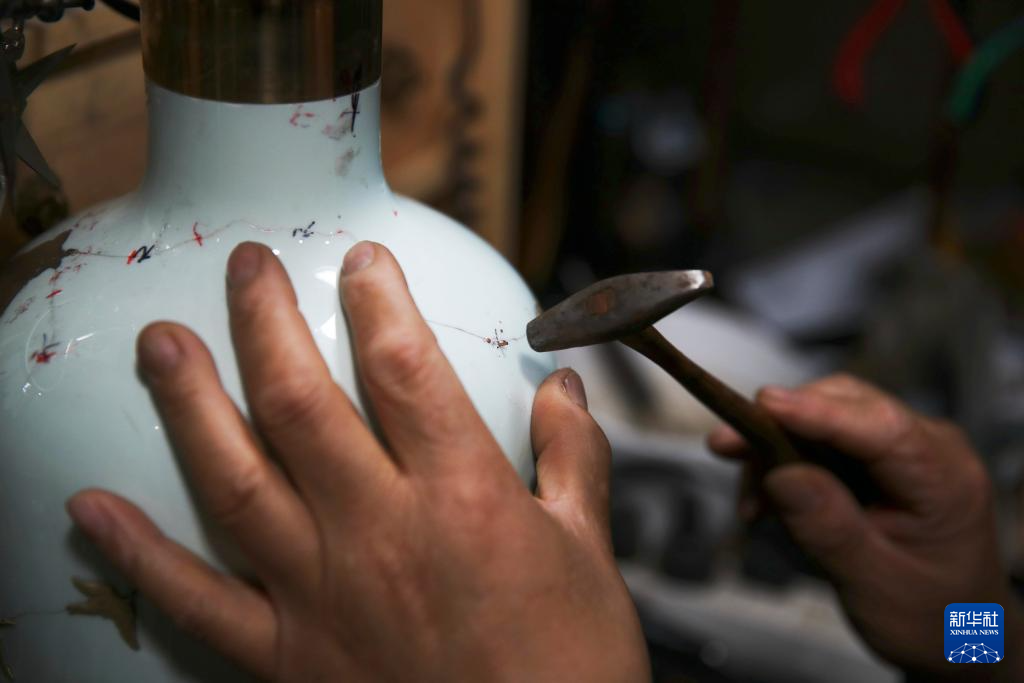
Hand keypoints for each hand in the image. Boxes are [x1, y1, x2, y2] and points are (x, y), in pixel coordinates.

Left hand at [66, 242, 648, 681]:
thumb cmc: (569, 663)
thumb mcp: (589, 552)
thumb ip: (574, 459)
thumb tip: (564, 390)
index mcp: (463, 497)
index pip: (403, 368)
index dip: (378, 300)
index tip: (362, 262)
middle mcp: (381, 533)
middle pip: (299, 403)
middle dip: (264, 321)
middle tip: (246, 266)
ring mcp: (323, 595)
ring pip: (237, 481)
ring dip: (190, 405)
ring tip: (160, 343)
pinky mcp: (288, 656)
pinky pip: (199, 601)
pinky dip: (141, 555)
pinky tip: (92, 509)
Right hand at [709, 375, 1021, 679]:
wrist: (956, 635)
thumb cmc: (928, 616)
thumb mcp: (873, 583)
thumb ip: (828, 528)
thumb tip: (778, 475)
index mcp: (944, 478)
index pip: (880, 426)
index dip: (818, 411)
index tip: (764, 405)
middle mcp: (930, 446)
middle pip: (846, 405)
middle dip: (780, 424)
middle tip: (725, 448)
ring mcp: (905, 447)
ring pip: (825, 416)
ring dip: (777, 448)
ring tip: (751, 502)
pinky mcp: (881, 457)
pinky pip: (823, 440)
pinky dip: (787, 461)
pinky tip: (767, 501)